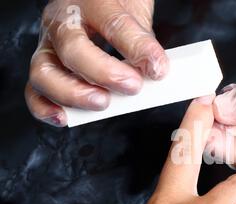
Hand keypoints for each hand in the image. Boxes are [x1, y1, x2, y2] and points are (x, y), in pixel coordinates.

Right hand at [25, 0, 168, 126]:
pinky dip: (46, 108)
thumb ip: (142, 42)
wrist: (93, 1)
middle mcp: (62, 22)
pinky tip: (65, 118)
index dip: (137, 49)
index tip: (157, 68)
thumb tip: (154, 70)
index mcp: (90, 2)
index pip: (113, 23)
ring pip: (45, 73)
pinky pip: (35, 91)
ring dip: (74, 94)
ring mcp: (48, 46)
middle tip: (132, 86)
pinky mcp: (44, 69)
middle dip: (104, 74)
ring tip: (102, 102)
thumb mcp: (134, 12)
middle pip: (72, 49)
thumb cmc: (113, 6)